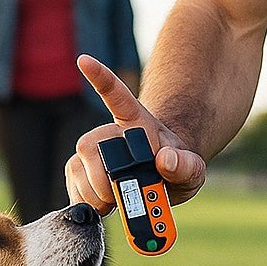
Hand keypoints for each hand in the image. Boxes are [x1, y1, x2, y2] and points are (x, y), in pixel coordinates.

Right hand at [66, 55, 206, 215]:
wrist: (158, 180)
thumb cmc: (175, 168)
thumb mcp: (192, 170)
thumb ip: (185, 166)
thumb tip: (166, 160)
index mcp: (137, 121)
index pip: (117, 93)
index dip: (100, 75)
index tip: (83, 60)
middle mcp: (108, 131)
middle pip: (94, 145)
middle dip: (107, 178)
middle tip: (126, 195)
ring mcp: (89, 150)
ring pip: (80, 168)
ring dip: (98, 194)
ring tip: (119, 201)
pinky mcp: (77, 170)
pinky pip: (74, 187)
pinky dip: (89, 203)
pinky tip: (105, 206)